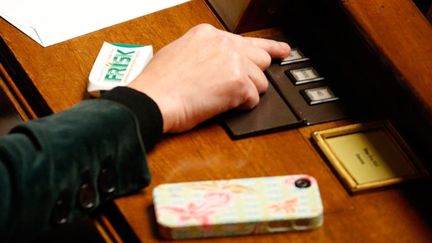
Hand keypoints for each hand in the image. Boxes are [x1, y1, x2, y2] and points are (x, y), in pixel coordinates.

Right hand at [128, 24, 289, 132]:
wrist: (153, 99)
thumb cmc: (158, 84)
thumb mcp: (179, 53)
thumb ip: (205, 53)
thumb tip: (218, 63)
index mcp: (208, 34)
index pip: (248, 40)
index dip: (267, 48)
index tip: (280, 50)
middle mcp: (224, 43)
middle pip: (260, 59)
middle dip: (253, 74)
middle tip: (248, 85)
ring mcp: (233, 62)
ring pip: (260, 81)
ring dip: (246, 93)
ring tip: (222, 98)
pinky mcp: (238, 84)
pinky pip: (253, 99)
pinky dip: (241, 106)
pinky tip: (222, 105)